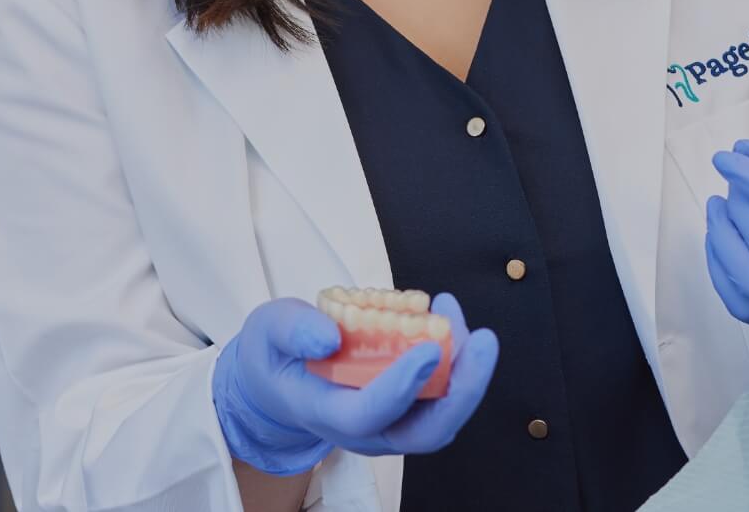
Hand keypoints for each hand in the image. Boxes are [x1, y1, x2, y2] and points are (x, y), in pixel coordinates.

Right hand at [210, 293, 500, 474]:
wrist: (279, 383)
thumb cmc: (274, 355)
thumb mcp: (267, 330)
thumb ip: (293, 330)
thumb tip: (328, 337)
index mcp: (325, 414)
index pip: (369, 414)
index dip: (401, 385)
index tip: (428, 347)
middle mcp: (364, 431)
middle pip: (426, 432)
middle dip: (463, 392)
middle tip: (481, 341)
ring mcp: (390, 425)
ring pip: (442, 416)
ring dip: (465, 370)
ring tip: (456, 314)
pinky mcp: (407, 410)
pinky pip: (441, 396)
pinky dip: (456, 361)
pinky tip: (448, 317)